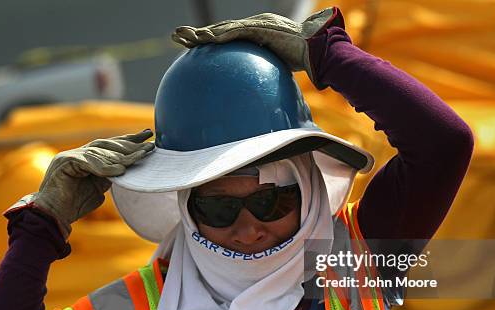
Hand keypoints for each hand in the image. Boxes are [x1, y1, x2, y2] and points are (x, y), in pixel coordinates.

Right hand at [5, 130, 153, 238]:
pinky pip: (87, 161)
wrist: (53, 215)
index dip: (128, 140)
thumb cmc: (74, 205)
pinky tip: (118, 171)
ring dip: (120, 155)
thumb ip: (108, 177)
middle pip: (106, 144)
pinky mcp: (64, 162)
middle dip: (129, 143)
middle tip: (149, 144)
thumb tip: (124, 170)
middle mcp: (78, 153)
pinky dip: (103, 166)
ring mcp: (70, 156)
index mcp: (87, 159)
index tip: (148, 136)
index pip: (109, 146)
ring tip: (139, 157)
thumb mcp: (98, 189)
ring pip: (99, 151)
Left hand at [171, 7, 342, 88]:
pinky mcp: (262, 28)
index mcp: (254, 33)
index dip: (207, 38)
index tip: (190, 44)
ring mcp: (257, 24)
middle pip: (219, 30)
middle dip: (196, 33)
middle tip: (176, 36)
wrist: (319, 50)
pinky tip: (207, 40)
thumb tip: (256, 101)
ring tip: (183, 36)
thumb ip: (263, 77)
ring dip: (203, 32)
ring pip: (223, 28)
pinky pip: (238, 32)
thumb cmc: (303, 61)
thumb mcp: (276, 70)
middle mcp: (253, 25)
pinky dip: (222, 36)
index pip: (225, 35)